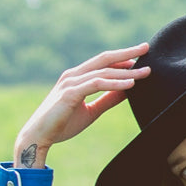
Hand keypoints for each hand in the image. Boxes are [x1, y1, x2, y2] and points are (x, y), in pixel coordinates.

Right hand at [13, 43, 149, 167]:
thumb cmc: (61, 125)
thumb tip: (128, 90)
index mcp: (77, 77)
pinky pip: (97, 84)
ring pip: (104, 71)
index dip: (122, 59)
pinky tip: (130, 84)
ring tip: (145, 72)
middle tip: (146, 48)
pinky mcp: (70, 93)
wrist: (38, 137)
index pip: (103, 63)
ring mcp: (71, 82)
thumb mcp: (91, 111)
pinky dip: (115, 83)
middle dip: (127, 53)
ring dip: (126, 72)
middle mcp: (74, 75)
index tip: (140, 58)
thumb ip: (107, 99)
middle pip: (105, 59)